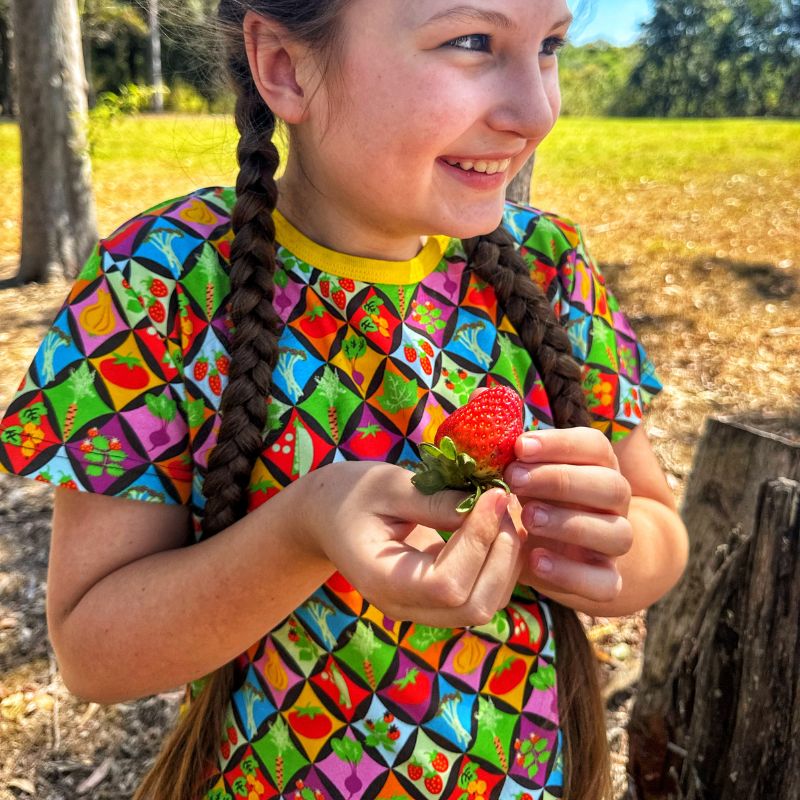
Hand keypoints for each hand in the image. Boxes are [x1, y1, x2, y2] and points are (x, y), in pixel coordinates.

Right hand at [302, 461, 521, 627]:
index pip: (447, 585)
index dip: (479, 542)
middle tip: (505, 502)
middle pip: (475, 606)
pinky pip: (483, 592)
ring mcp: (422, 609)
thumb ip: (434, 500)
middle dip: (502, 554)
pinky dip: (501, 562)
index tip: (492, 494)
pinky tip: (498, 524)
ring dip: (507, 559)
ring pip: (486, 604)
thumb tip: (489, 505)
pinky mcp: (438, 599)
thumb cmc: (350, 494)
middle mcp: (404, 607)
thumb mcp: (387, 485)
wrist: (328, 516)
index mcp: (382, 581)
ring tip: (504, 509)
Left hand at [505, 427, 632, 603]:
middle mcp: (615, 504)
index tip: (519, 447)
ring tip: (527, 518)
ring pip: (617, 534)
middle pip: (612, 486)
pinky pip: (605, 583)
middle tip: (515, 480)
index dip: (560, 443)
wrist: (547, 550)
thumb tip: (485, 423)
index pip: (595, 446)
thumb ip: (512, 457)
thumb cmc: (531, 499)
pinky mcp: (606, 580)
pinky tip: (535, 560)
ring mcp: (614, 543)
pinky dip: (571, 573)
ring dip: (570, 523)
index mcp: (598, 467)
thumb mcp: (522, 475)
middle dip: (561, 480)